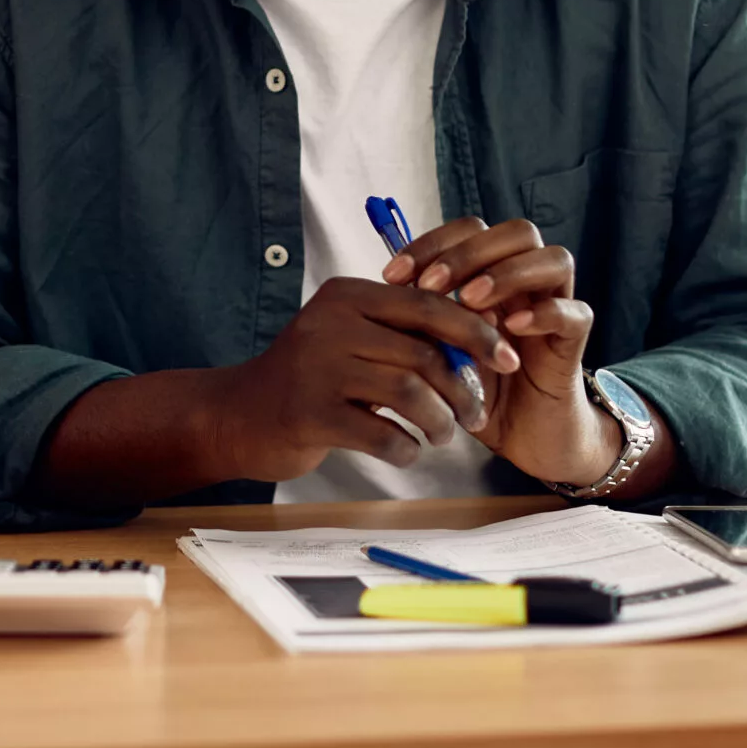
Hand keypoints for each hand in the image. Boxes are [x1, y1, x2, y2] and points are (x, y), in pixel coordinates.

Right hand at [198, 276, 521, 484]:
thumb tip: (481, 339)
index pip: (426, 304)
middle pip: (423, 352)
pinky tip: (408, 451)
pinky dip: (407, 448)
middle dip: (463, 387)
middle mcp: (330, 324)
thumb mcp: (349, 335)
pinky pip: (383, 433)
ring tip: (443, 435)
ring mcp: (318, 369)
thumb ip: (401, 332)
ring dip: (439, 420)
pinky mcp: (311, 415)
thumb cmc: (310, 376)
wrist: (241, 415)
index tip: (506, 357)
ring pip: (409, 392)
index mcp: (346, 296)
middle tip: (476, 413)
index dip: (475, 331)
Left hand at [382, 218, 615, 487]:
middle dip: (468, 252)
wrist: (523, 437)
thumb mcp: (440, 349)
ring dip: (507, 273)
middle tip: (430, 286)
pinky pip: (574, 311)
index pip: (472, 230)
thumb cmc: (480, 388)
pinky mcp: (575, 342)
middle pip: (519, 232)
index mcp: (495, 274)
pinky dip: (543, 312)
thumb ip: (425, 318)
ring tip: (470, 302)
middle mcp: (530, 283)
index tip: (393, 275)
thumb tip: (385, 288)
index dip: (433, 242)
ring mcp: (556, 306)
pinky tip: (510, 327)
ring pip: (555, 259)